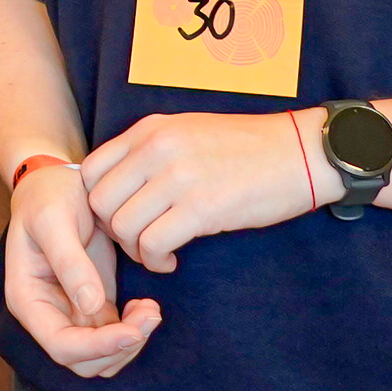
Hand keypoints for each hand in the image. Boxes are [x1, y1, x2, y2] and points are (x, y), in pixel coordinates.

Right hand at [5, 162, 157, 376]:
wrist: (58, 182)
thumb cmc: (48, 195)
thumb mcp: (53, 219)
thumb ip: (70, 262)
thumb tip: (89, 306)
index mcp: (27, 299)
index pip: (61, 345)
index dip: (98, 347)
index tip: (133, 330)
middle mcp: (47, 315)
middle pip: (83, 362)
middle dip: (119, 347)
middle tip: (150, 313)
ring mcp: (71, 313)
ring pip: (102, 357)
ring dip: (130, 342)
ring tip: (150, 308)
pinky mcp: (93, 307)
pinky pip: (114, 338)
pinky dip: (134, 330)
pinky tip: (146, 303)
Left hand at [84, 111, 322, 270]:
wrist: (300, 153)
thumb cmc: (247, 149)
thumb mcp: (188, 132)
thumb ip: (150, 153)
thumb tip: (119, 186)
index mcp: (150, 129)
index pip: (90, 170)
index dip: (96, 202)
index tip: (120, 216)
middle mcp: (156, 148)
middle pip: (99, 202)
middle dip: (111, 231)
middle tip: (137, 240)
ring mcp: (177, 177)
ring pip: (122, 227)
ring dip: (134, 251)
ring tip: (156, 252)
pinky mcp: (201, 208)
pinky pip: (152, 245)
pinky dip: (156, 261)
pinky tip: (172, 260)